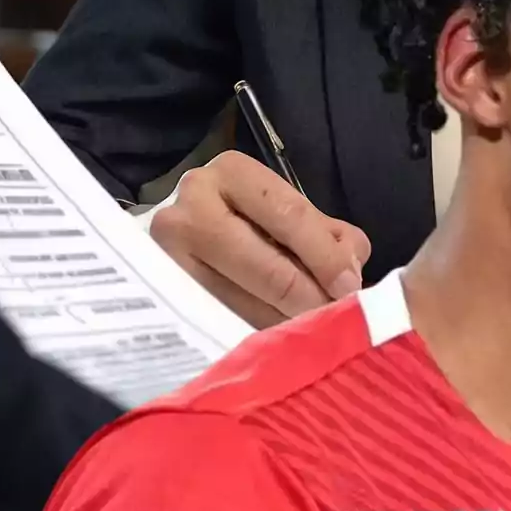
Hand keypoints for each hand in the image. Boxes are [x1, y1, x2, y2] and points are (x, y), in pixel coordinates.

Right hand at [149, 151, 370, 328]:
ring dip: (284, 322)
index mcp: (233, 172)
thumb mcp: (288, 214)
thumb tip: (350, 270)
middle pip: (266, 264)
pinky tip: (275, 338)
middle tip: (335, 319)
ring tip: (310, 333)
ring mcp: (168, 251)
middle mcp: (193, 204)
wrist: (183, 234)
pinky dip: (253, 331)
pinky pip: (217, 320)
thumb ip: (329, 235)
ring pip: (242, 300)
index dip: (325, 256)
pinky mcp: (160, 292)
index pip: (289, 214)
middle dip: (308, 296)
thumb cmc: (249, 221)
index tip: (350, 287)